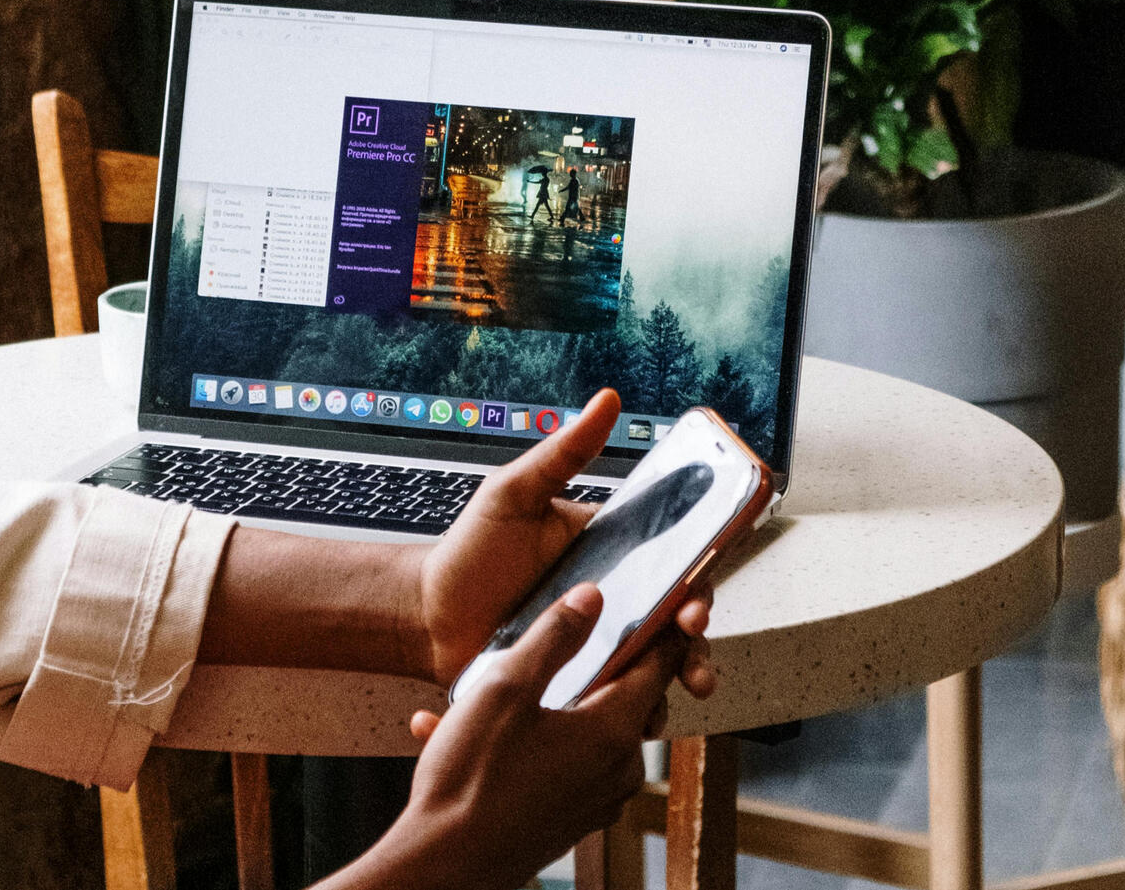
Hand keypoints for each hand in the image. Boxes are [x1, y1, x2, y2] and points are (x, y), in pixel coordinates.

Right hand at [325, 585, 682, 889]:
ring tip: (496, 687)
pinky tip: (470, 731)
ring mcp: (597, 799)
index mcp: (612, 731)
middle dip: (604, 661)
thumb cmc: (472, 781)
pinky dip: (532, 738)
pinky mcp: (572, 816)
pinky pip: (563, 760)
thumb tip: (592, 597)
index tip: (671, 599)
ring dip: (555, 701)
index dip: (666, 626)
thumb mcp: (506, 688)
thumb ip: (555, 637)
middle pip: (629, 695)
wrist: (443, 866)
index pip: (659, 664)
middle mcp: (617, 769)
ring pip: (592, 727)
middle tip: (572, 633)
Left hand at [411, 389, 715, 697]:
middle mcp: (612, 602)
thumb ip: (562, 452)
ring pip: (654, 668)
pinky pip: (613, 703)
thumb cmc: (470, 550)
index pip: (673, 566)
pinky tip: (631, 725)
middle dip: (698, 644)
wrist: (426, 616)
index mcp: (611, 554)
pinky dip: (630, 714)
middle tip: (691, 647)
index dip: (698, 582)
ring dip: (675, 683)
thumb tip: (606, 400)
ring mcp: (596, 646)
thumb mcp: (514, 493)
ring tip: (675, 699)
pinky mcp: (575, 684)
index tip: (696, 600)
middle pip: (675, 623)